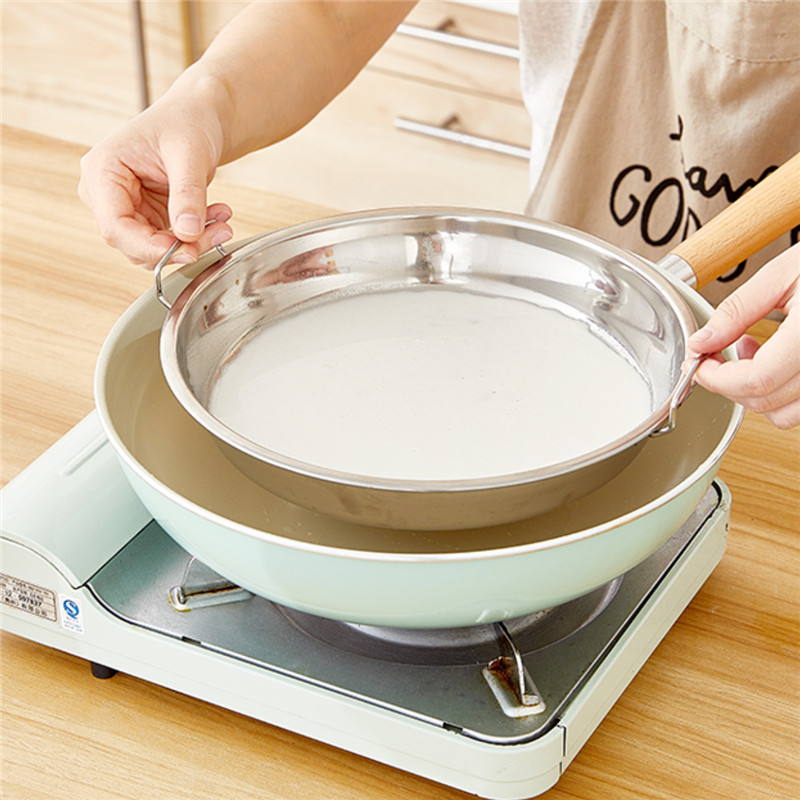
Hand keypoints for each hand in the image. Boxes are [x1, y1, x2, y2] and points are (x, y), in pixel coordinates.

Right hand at [78, 80, 233, 268]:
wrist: (198, 116)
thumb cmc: (186, 121)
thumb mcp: (190, 154)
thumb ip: (187, 194)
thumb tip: (188, 233)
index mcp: (102, 170)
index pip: (115, 226)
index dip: (150, 247)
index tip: (187, 250)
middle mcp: (106, 193)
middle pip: (133, 244)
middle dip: (177, 247)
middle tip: (217, 234)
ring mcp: (125, 207)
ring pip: (153, 250)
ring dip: (191, 244)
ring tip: (222, 222)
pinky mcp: (146, 217)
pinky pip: (168, 243)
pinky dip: (195, 237)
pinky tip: (216, 218)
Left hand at [685, 244, 799, 428]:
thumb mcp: (781, 274)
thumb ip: (736, 311)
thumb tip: (700, 342)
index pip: (755, 381)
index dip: (715, 377)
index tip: (695, 362)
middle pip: (765, 401)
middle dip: (726, 383)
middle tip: (712, 353)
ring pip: (784, 415)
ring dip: (753, 392)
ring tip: (746, 352)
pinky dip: (779, 395)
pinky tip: (771, 360)